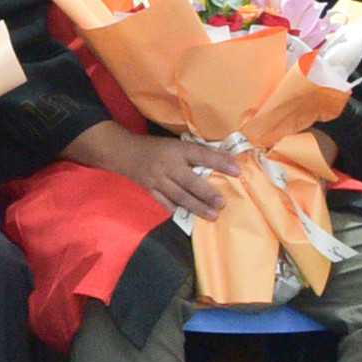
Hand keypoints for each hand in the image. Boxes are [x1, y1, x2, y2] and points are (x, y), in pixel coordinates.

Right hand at [89, 128, 239, 219]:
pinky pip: (164, 203)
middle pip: (190, 181)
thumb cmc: (156, 147)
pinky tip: (188, 217)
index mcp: (177, 149)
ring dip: (197, 206)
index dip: (219, 162)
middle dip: (207, 193)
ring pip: (179, 196)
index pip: (201, 155)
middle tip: (222, 203)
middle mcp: (167, 165)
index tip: (237, 170)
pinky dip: (176, 210)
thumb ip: (196, 152)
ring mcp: (157, 180)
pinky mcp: (150, 190)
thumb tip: (224, 160)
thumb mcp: (176, 144)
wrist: (124, 152)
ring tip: (212, 215)